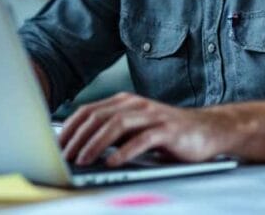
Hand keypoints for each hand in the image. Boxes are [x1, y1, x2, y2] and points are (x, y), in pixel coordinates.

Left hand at [58, 92, 229, 166]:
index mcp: (124, 102)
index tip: (56, 145)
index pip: (88, 110)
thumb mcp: (135, 130)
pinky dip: (124, 152)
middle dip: (77, 137)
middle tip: (64, 156)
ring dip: (95, 144)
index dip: (70, 128)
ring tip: (82, 160)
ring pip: (116, 125)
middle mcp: (136, 104)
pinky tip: (112, 163)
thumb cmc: (167, 134)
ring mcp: (152, 115)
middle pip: (98, 116)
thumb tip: (79, 148)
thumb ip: (112, 134)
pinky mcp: (168, 130)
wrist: (208, 130)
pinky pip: (142, 140)